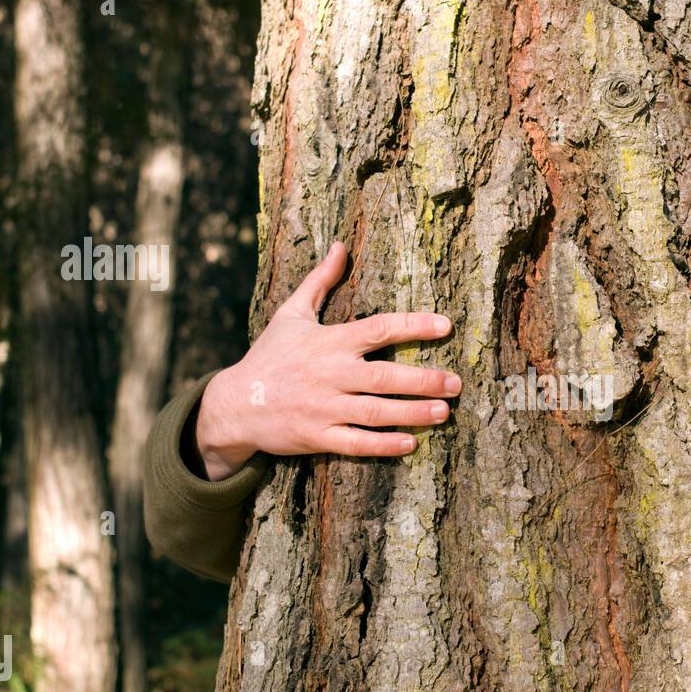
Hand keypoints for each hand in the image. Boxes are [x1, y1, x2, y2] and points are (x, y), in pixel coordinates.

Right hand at [193, 242, 461, 480]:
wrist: (233, 405)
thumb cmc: (269, 356)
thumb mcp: (291, 314)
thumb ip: (319, 282)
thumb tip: (340, 246)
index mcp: (329, 342)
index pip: (378, 328)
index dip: (413, 326)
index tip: (445, 325)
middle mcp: (329, 374)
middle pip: (384, 377)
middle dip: (423, 380)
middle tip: (457, 383)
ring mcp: (323, 408)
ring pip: (376, 412)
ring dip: (413, 413)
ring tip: (445, 412)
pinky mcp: (317, 437)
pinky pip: (356, 443)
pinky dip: (384, 445)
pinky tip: (411, 444)